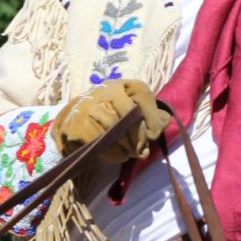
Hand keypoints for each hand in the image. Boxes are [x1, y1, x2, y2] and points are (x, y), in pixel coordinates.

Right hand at [52, 79, 169, 161]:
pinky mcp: (78, 125)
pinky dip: (114, 152)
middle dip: (139, 136)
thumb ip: (152, 115)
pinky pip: (101, 141)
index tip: (154, 134)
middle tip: (142, 150)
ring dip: (127, 146)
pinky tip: (119, 155)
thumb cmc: (112, 116)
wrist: (74, 121)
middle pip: (129, 113)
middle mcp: (105, 91)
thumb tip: (166, 120)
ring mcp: (89, 107)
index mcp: (122, 85)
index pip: (142, 93)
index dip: (152, 116)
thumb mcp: (134, 110)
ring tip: (131, 153)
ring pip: (114, 129)